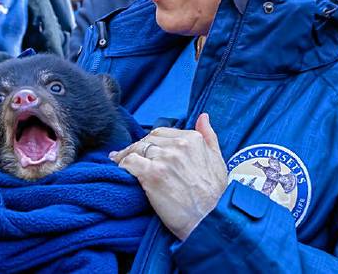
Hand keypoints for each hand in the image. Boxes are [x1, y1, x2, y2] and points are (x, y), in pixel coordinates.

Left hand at [110, 113, 227, 240]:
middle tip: (128, 156)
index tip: (144, 149)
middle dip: (137, 147)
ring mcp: (165, 159)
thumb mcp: (217, 160)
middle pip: (148, 139)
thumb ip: (209, 136)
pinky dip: (122, 165)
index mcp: (193, 139)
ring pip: (137, 149)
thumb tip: (203, 116)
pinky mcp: (152, 175)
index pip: (162, 133)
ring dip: (126, 155)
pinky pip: (130, 162)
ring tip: (119, 162)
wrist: (209, 221)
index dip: (150, 141)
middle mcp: (179, 145)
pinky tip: (121, 171)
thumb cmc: (214, 195)